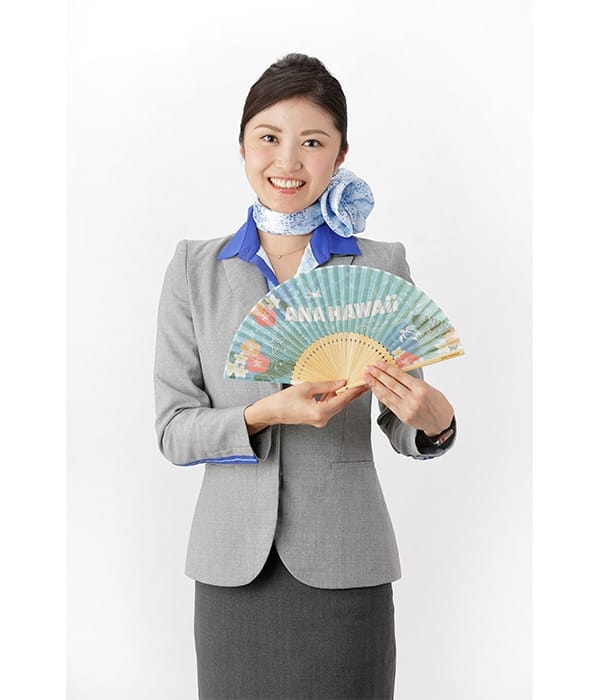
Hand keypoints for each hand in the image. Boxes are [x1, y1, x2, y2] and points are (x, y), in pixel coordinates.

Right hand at [245, 380, 368, 433]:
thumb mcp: (306, 388)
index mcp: (320, 412)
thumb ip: (326, 385)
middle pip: (342, 403)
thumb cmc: (284, 400)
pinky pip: (329, 406)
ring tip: (354, 383)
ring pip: (337, 405)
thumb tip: (342, 382)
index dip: (355, 390)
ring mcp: (320, 420)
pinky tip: (338, 389)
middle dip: (353, 392)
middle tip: (364, 381)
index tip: (364, 383)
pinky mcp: (317, 417)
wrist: (271, 412)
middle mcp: (322, 419)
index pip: (343, 400)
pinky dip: (334, 397)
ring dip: (344, 394)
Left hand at [363, 361, 453, 435]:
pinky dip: (380, 395)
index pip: (400, 376)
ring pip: (387, 394)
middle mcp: (413, 399)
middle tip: (367, 368)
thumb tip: (395, 371)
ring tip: (366, 377)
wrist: (441, 421)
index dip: (387, 369)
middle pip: (391, 384)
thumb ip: (411, 381)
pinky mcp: (403, 417)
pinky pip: (388, 403)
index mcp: (421, 388)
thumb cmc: (436, 402)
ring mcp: (407, 409)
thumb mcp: (428, 387)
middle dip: (377, 375)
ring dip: (375, 385)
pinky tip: (374, 388)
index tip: (377, 363)